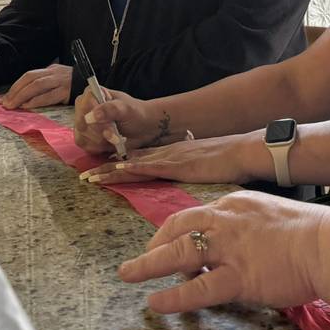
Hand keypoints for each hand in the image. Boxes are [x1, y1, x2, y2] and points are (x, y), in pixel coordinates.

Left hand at [2, 63, 72, 109]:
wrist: (94, 86)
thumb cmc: (74, 86)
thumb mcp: (59, 79)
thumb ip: (45, 83)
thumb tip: (24, 96)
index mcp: (51, 70)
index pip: (29, 75)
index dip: (15, 86)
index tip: (5, 97)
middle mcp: (54, 73)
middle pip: (30, 79)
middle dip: (15, 91)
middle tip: (5, 103)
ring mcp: (61, 82)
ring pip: (37, 86)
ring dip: (22, 96)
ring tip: (13, 105)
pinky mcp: (67, 92)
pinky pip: (49, 96)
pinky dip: (36, 101)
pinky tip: (28, 106)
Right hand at [74, 88, 161, 154]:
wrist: (141, 128)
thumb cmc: (135, 114)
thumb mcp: (127, 109)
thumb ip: (111, 109)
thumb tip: (93, 115)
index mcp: (92, 94)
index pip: (84, 104)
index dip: (95, 116)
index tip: (111, 123)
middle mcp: (84, 107)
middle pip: (82, 123)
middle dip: (101, 132)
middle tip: (116, 135)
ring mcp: (83, 123)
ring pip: (82, 136)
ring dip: (102, 141)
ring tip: (116, 138)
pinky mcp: (85, 138)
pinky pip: (85, 145)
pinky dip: (99, 148)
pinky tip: (110, 143)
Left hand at [79, 132, 264, 185]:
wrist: (243, 151)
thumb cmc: (230, 161)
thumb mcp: (206, 166)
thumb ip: (195, 170)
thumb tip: (191, 175)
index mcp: (173, 154)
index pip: (141, 160)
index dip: (121, 165)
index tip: (103, 170)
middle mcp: (167, 153)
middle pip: (131, 161)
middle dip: (108, 169)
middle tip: (86, 177)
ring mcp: (170, 157)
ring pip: (134, 164)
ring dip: (111, 171)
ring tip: (90, 178)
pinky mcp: (178, 165)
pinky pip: (150, 167)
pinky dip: (132, 168)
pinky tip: (117, 170)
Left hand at [118, 191, 329, 312]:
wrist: (328, 243)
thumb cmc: (312, 232)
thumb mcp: (273, 215)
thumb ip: (250, 227)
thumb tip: (240, 244)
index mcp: (235, 204)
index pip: (195, 214)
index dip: (174, 229)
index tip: (165, 242)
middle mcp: (226, 221)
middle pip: (178, 227)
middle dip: (153, 243)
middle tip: (138, 260)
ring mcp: (229, 249)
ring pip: (178, 253)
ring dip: (148, 265)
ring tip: (128, 275)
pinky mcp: (238, 277)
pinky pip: (197, 288)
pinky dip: (173, 297)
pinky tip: (156, 302)